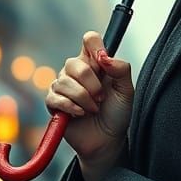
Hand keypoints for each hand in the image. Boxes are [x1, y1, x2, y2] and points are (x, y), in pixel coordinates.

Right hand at [46, 31, 133, 164]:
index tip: (104, 63)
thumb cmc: (116, 114)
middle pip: (74, 62)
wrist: (107, 140)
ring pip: (64, 82)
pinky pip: (55, 97)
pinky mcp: (53, 103)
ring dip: (83, 99)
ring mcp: (63, 86)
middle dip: (91, 83)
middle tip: (101, 98)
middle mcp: (76, 71)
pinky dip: (71, 107)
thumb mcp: (126, 91)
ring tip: (93, 109)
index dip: (96, 47)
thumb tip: (104, 56)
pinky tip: (80, 114)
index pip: (89, 40)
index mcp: (95, 63)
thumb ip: (121, 69)